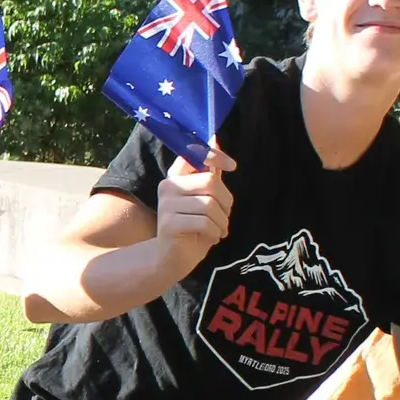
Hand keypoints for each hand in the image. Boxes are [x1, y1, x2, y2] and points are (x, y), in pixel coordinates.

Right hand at [155, 145, 236, 263]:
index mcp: (175, 177)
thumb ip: (209, 173)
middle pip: (210, 182)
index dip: (215, 155)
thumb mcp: (204, 199)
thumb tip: (215, 139)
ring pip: (210, 205)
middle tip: (225, 216)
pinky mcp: (169, 224)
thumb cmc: (192, 227)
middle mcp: (168, 187)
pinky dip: (215, 232)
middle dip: (226, 202)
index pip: (193, 154)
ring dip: (222, 222)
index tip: (232, 166)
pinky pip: (205, 222)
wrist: (172, 259)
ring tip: (218, 230)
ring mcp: (167, 205)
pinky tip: (211, 238)